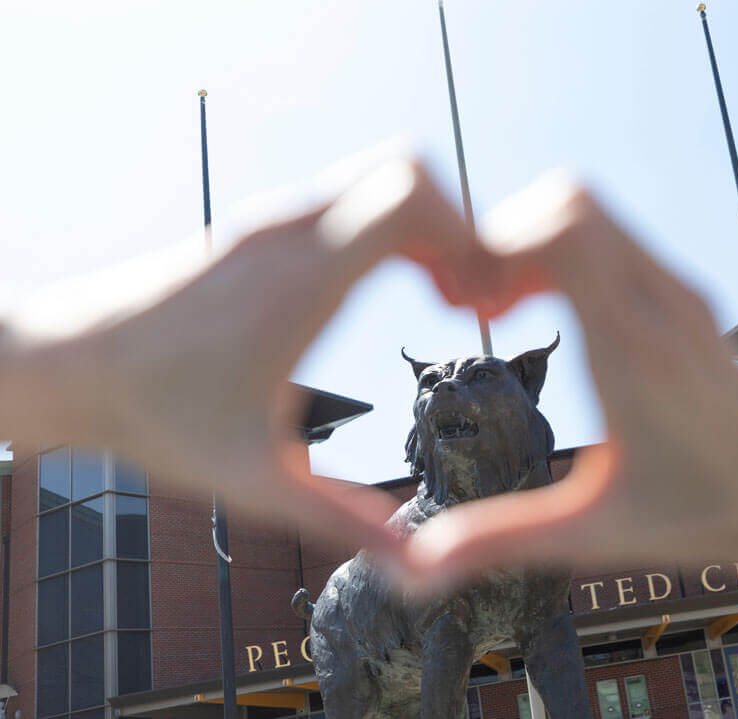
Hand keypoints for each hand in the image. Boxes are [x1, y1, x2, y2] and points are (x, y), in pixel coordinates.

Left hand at [2, 151, 481, 560]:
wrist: (64, 365)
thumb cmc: (154, 417)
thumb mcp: (256, 482)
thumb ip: (344, 521)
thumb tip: (416, 567)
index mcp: (303, 280)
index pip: (409, 195)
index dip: (466, 235)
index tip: (472, 299)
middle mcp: (290, 234)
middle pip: (407, 171)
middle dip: (458, 225)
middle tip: (463, 294)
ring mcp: (273, 224)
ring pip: (376, 178)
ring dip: (422, 224)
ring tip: (435, 292)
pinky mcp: (261, 231)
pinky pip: (346, 199)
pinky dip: (385, 225)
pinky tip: (379, 287)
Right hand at [404, 172, 737, 654]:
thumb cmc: (704, 517)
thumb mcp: (594, 531)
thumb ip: (503, 538)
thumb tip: (420, 563)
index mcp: (634, 351)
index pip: (564, 233)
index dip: (498, 248)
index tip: (475, 304)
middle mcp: (662, 305)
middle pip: (571, 201)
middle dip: (506, 235)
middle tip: (483, 301)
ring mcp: (681, 293)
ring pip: (596, 210)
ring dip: (538, 239)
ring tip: (511, 304)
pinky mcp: (689, 296)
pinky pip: (617, 238)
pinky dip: (571, 248)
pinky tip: (558, 308)